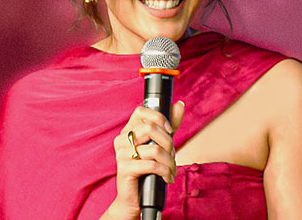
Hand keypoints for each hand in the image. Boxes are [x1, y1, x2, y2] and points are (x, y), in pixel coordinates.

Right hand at [103, 101, 184, 218]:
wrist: (134, 198)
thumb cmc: (147, 170)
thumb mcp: (159, 145)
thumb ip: (169, 126)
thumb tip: (180, 104)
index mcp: (127, 130)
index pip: (141, 111)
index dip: (159, 118)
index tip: (170, 130)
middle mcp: (121, 139)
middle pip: (150, 128)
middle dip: (168, 143)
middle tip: (172, 154)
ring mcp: (121, 154)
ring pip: (154, 149)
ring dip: (169, 161)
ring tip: (171, 169)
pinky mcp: (125, 168)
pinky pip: (152, 165)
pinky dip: (165, 172)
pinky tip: (167, 178)